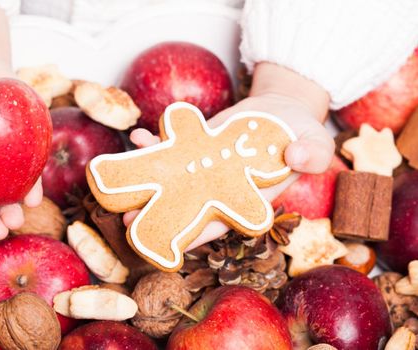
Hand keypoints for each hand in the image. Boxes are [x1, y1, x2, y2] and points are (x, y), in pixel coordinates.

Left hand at [124, 62, 333, 248]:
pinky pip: (175, 144)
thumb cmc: (302, 134)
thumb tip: (297, 157)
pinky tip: (141, 137)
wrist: (284, 109)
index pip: (221, 221)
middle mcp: (223, 185)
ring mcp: (207, 164)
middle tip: (128, 223)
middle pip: (187, 206)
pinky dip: (158, 141)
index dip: (196, 235)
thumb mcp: (314, 143)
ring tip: (120, 184)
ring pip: (175, 177)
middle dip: (159, 215)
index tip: (169, 245)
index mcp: (249, 196)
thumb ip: (311, 153)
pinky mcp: (199, 142)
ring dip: (149, 180)